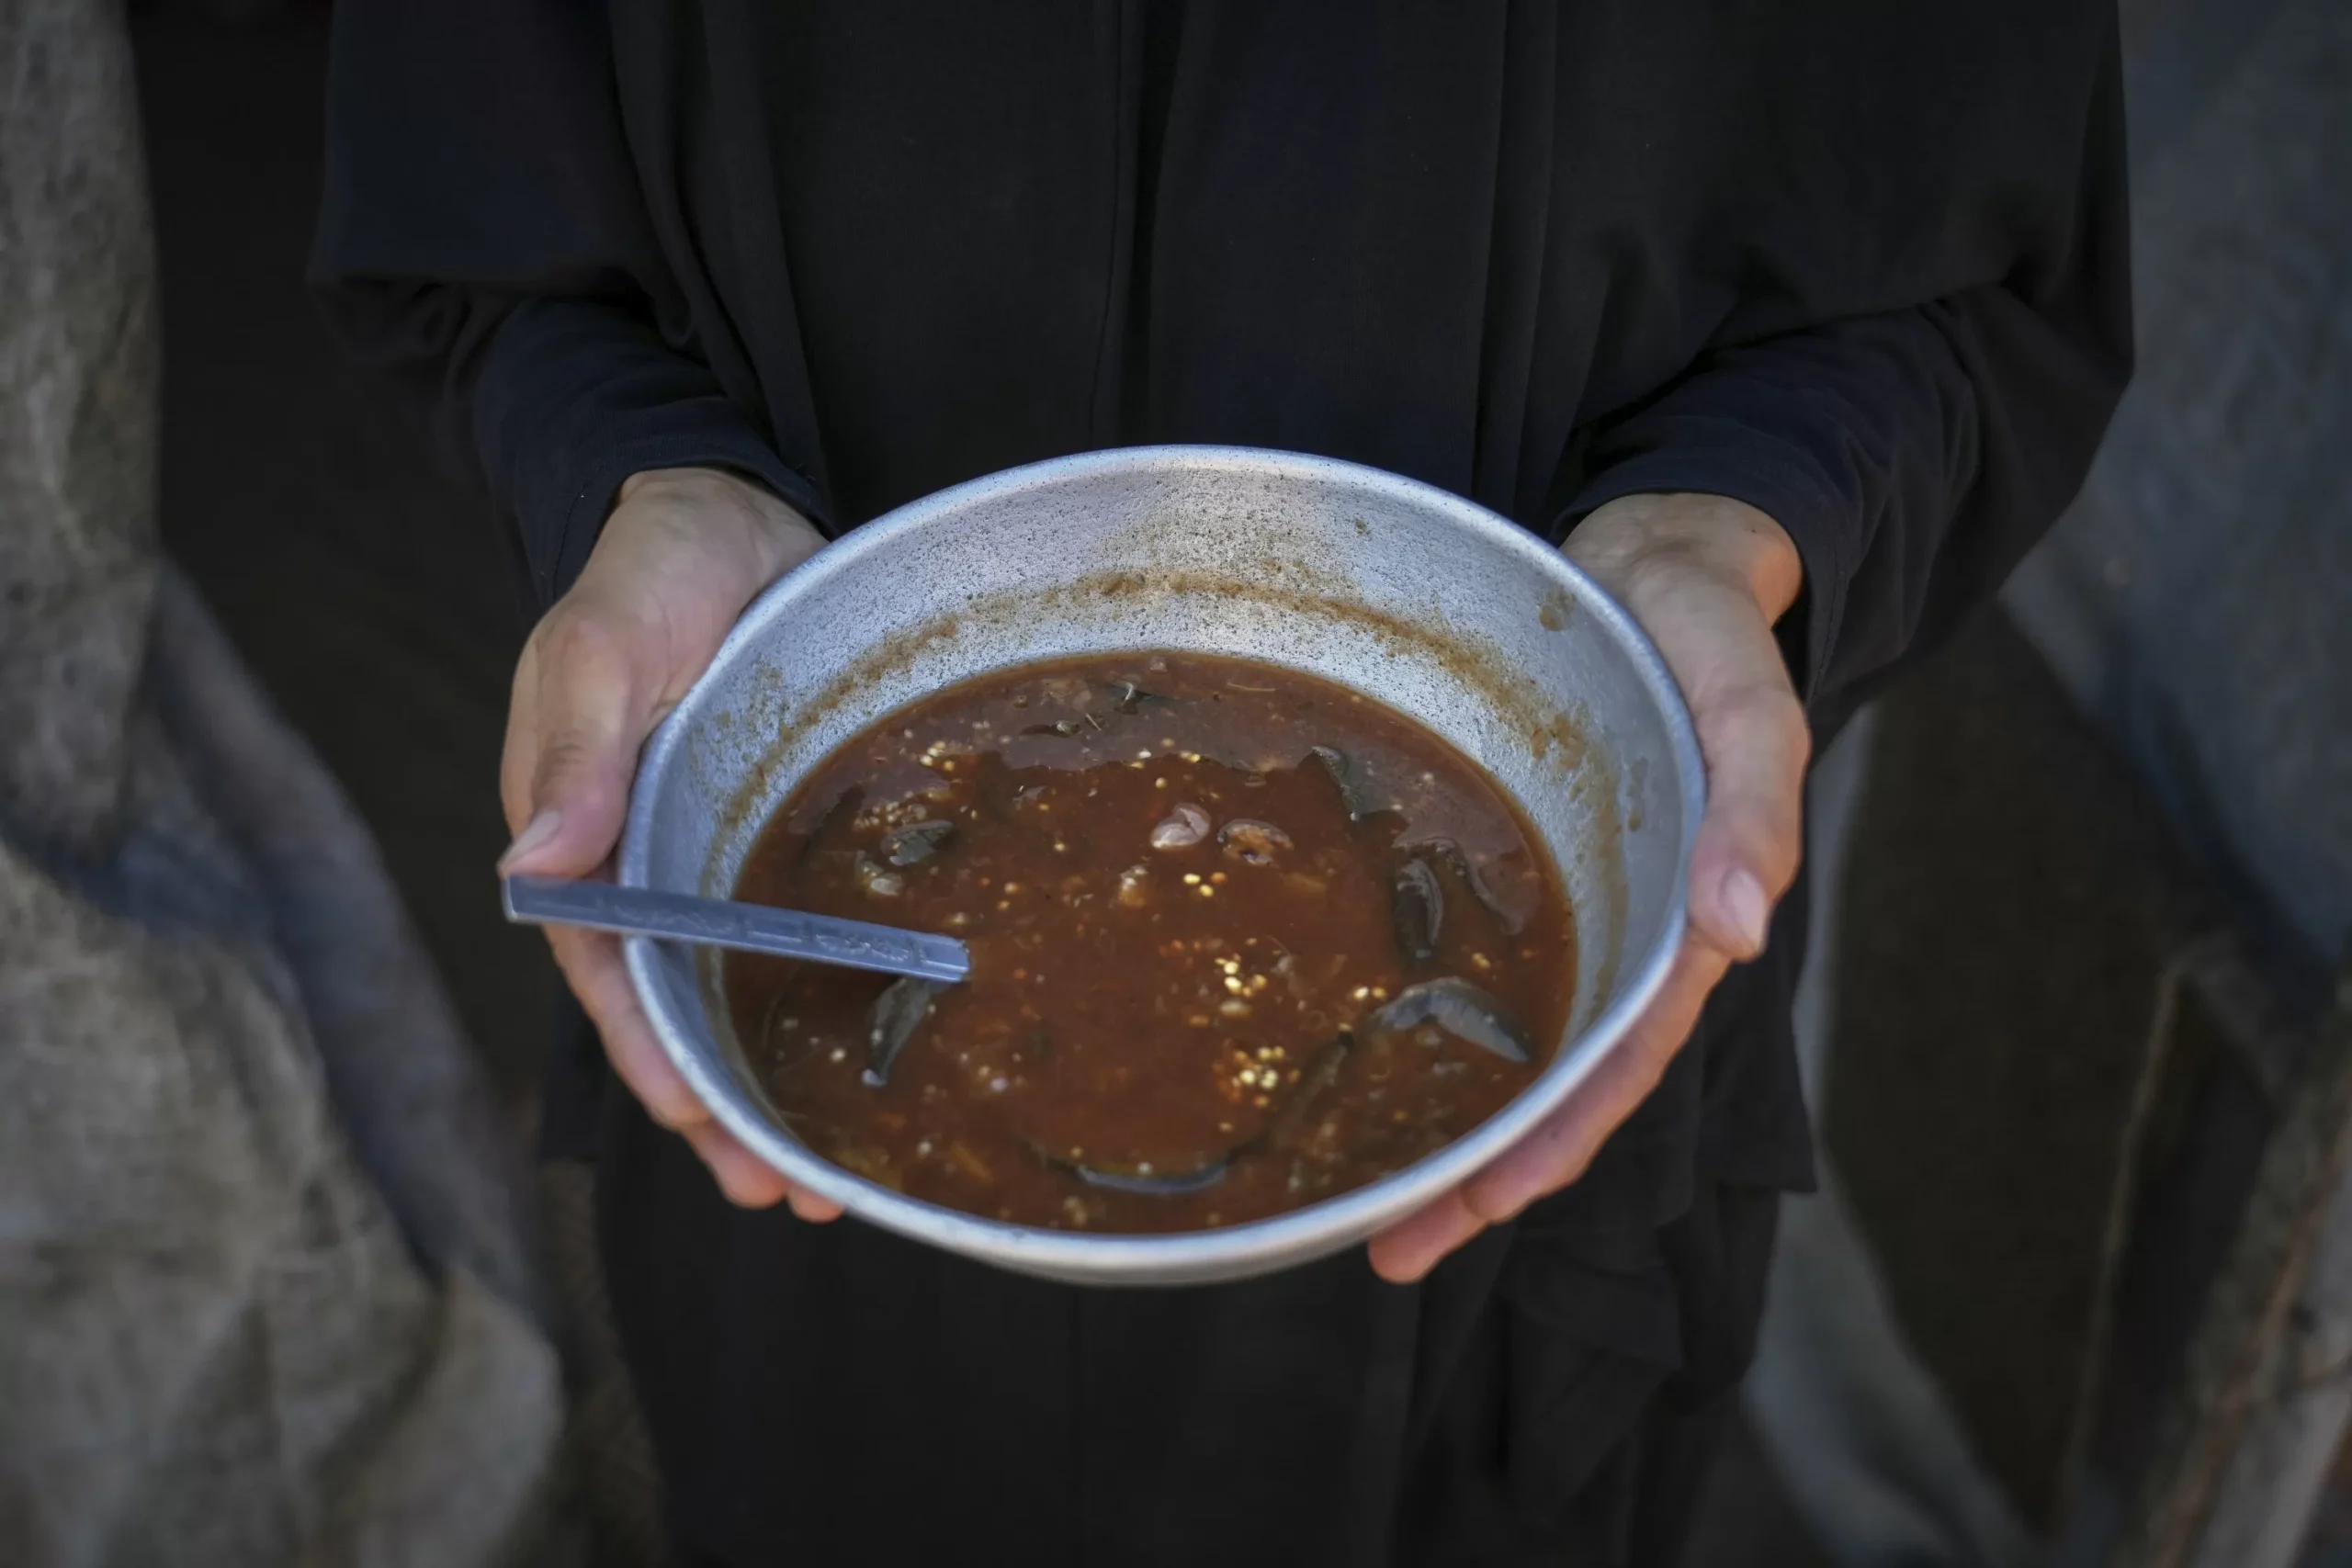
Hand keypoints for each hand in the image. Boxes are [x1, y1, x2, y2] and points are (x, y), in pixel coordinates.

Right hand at [497, 466, 844, 1219]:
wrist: (727, 513)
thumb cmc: (649, 572)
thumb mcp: (605, 649)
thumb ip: (578, 756)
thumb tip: (532, 866)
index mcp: (584, 838)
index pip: (608, 970)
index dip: (650, 1050)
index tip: (697, 1120)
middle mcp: (649, 866)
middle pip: (679, 1011)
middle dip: (722, 1108)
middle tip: (785, 1193)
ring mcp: (719, 859)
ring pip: (743, 996)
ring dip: (776, 1083)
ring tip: (831, 1175)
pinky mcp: (784, 838)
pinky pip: (800, 939)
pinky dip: (831, 1004)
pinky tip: (879, 1058)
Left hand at [1367, 492, 1808, 1281]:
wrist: (1659, 558)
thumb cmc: (1713, 634)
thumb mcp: (1751, 707)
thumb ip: (1753, 808)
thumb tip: (1740, 930)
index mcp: (1677, 919)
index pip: (1616, 1064)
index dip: (1555, 1144)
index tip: (1478, 1212)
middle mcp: (1610, 927)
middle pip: (1546, 1080)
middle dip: (1476, 1172)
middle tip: (1383, 1246)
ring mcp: (1555, 896)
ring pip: (1497, 1033)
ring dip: (1438, 1111)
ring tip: (1351, 1183)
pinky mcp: (1504, 853)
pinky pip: (1458, 952)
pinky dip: (1417, 1011)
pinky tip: (1348, 1043)